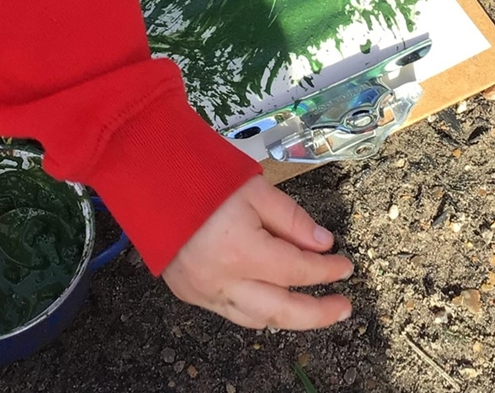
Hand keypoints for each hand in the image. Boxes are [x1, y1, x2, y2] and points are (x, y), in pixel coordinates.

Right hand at [162, 175, 352, 328]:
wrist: (149, 179)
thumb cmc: (204, 177)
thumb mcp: (256, 188)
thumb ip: (291, 219)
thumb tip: (323, 244)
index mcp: (241, 252)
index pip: (297, 270)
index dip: (326, 270)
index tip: (345, 266)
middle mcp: (222, 281)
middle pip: (280, 311)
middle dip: (317, 313)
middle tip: (343, 307)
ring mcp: (202, 292)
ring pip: (255, 319)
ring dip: (287, 317)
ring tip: (313, 309)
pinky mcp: (188, 293)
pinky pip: (231, 312)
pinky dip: (257, 310)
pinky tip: (272, 300)